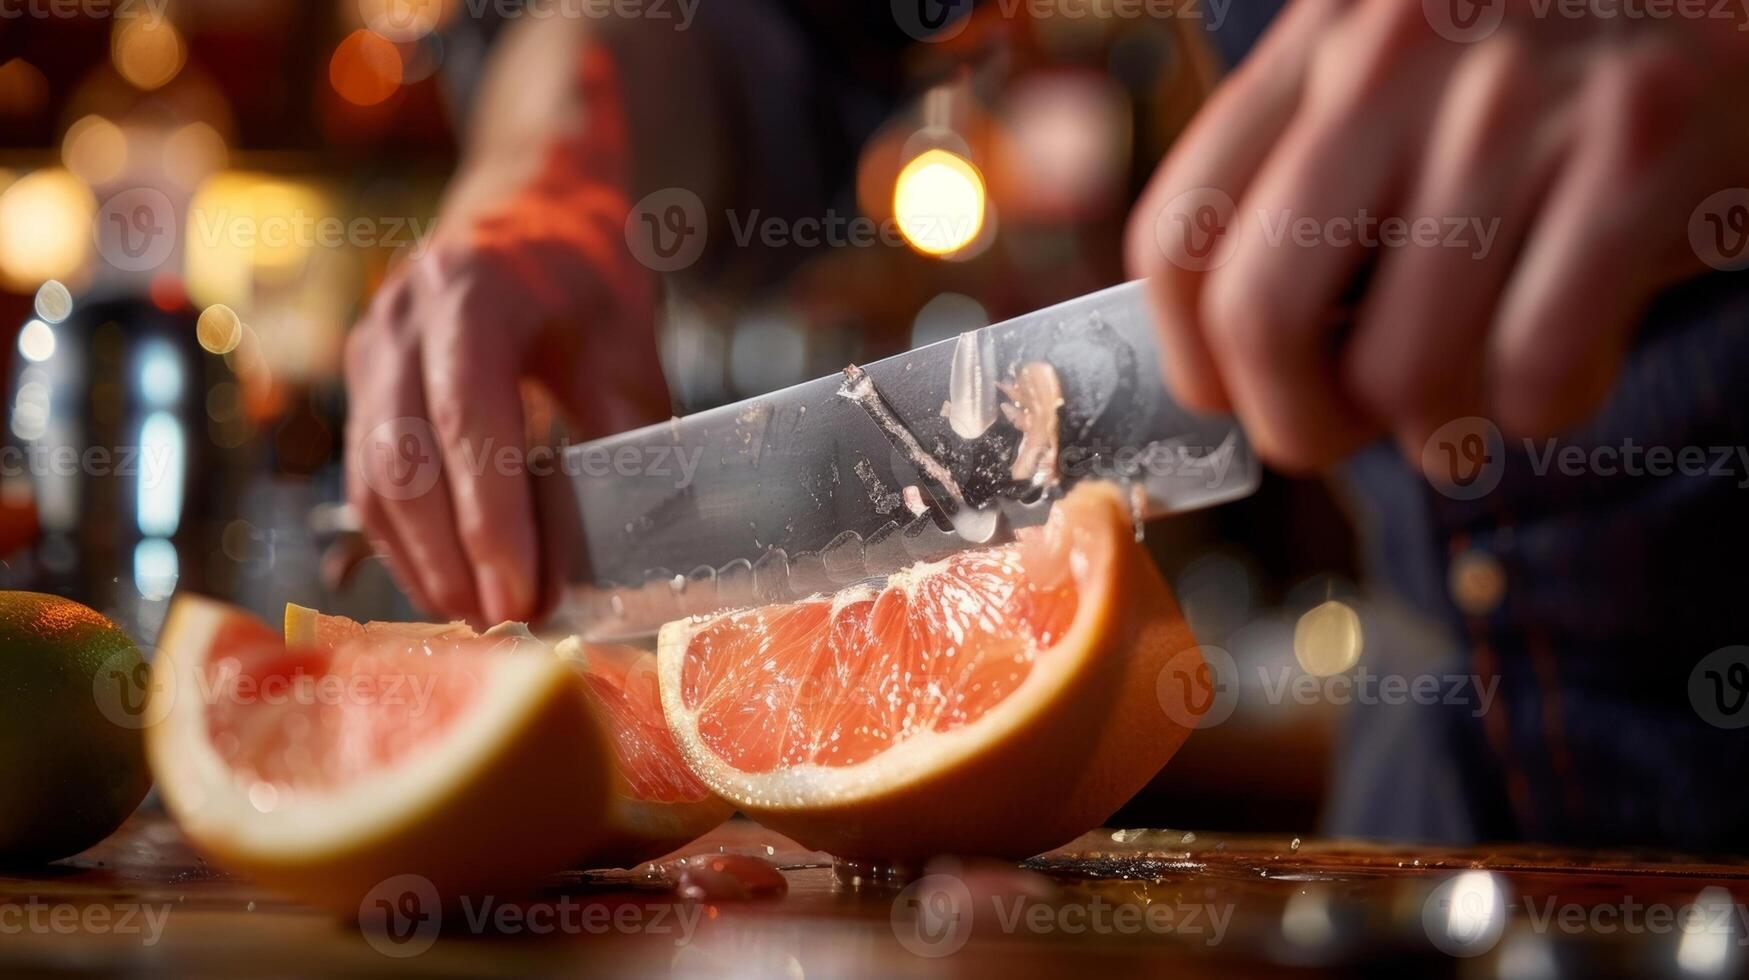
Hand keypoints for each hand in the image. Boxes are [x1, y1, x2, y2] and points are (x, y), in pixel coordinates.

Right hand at [344, 193, 668, 623]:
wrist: (528, 198)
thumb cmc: (584, 268)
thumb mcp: (624, 334)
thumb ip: (624, 426)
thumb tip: (635, 535)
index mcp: (472, 293)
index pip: (467, 422)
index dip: (489, 519)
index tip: (520, 594)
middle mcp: (402, 318)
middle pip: (404, 460)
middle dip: (450, 557)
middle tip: (502, 624)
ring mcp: (371, 348)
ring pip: (372, 477)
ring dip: (420, 560)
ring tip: (475, 617)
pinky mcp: (362, 380)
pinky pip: (366, 476)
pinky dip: (402, 539)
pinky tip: (444, 582)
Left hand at [1126, 0, 1748, 472]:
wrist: (1734, 6)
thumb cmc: (1555, 84)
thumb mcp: (1408, 92)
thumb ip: (1311, 191)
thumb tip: (1228, 371)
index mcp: (1318, 41)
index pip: (1176, 239)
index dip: (1193, 361)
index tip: (1237, 399)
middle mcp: (1396, 54)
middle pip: (1260, 315)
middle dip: (1296, 424)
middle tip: (1345, 431)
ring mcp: (1518, 96)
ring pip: (1402, 368)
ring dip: (1434, 431)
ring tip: (1471, 401)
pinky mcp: (1641, 145)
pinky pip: (1535, 365)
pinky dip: (1542, 408)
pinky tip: (1563, 365)